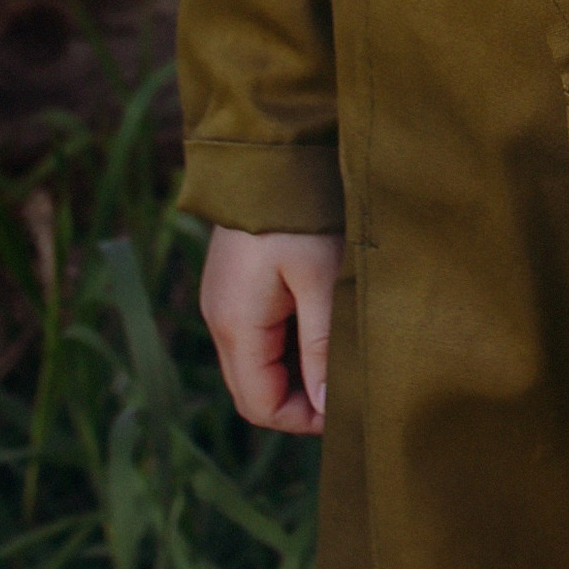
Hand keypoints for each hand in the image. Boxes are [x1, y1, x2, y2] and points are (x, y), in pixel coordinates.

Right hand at [199, 226, 342, 432]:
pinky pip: (258, 335)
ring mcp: (224, 300)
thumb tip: (325, 409)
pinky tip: (323, 323)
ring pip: (257, 364)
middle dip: (300, 399)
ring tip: (341, 352)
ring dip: (296, 370)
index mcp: (235, 325)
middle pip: (254, 390)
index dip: (304, 419)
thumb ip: (322, 349)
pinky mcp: (236, 284)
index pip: (260, 406)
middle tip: (349, 384)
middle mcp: (219, 319)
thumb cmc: (303, 212)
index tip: (348, 406)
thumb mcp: (323, 280)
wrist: (273, 149)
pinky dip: (289, 343)